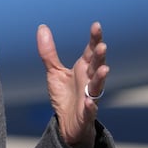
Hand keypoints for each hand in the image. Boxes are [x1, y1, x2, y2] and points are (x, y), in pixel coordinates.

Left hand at [36, 22, 108, 147]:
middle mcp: (89, 81)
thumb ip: (49, 52)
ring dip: (100, 78)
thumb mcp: (54, 71)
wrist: (67, 122)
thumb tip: (42, 27)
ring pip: (97, 86)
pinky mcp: (86, 113)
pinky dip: (91, 106)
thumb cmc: (65, 94)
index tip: (96, 25)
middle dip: (100, 57)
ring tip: (104, 69)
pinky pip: (90, 110)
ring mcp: (90, 96)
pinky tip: (89, 102)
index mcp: (83, 69)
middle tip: (102, 46)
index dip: (95, 39)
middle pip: (96, 66)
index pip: (91, 51)